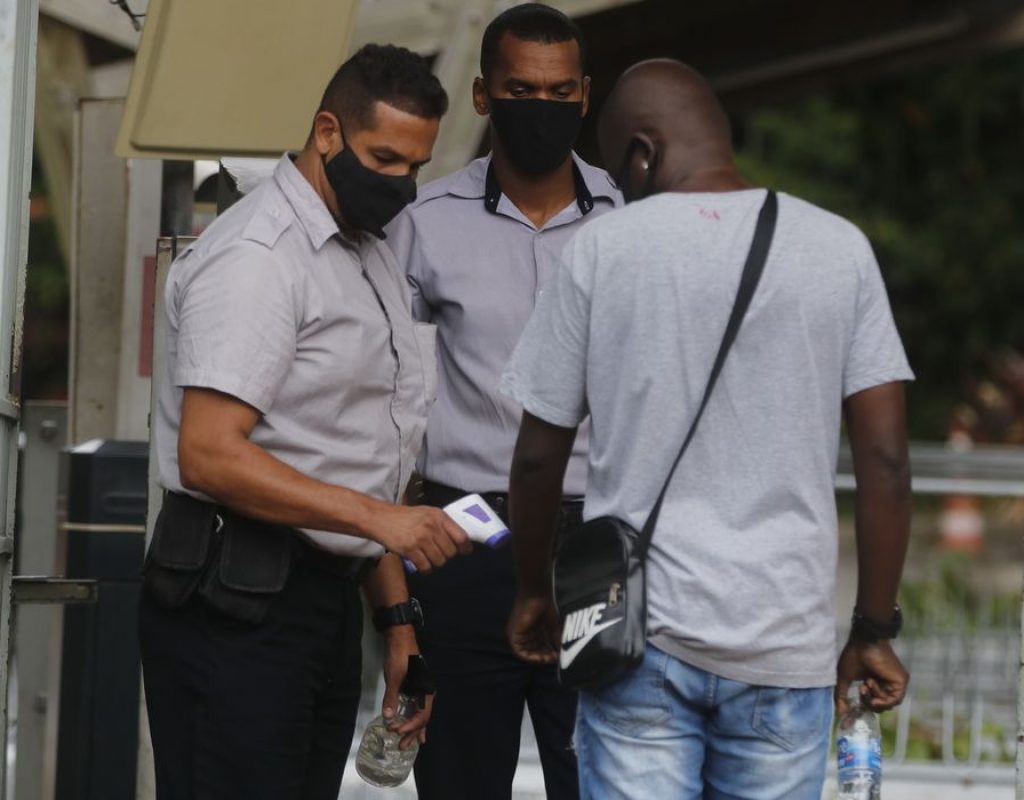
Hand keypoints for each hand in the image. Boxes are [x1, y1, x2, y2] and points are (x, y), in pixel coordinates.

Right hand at [370, 505, 470, 572]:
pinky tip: (420, 563)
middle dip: (446, 556)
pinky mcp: (410, 549)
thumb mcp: (427, 513)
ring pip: (440, 561)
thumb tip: (460, 540)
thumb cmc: (405, 517)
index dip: (465, 547)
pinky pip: (426, 567)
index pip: (461, 536)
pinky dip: (425, 569)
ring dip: (435, 563)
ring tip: (428, 557)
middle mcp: (432, 527)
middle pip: (451, 552)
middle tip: (438, 553)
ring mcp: (421, 539)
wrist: (381, 518)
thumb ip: (442, 524)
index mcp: (439, 516)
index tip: (464, 551)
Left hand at [381, 628, 431, 749]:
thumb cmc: (399, 656)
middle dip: (413, 733)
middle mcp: (426, 691)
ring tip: (410, 742)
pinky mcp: (414, 686)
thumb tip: (389, 717)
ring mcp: (420, 689)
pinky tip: (408, 722)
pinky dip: (412, 717)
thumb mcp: (394, 676)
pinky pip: (416, 706)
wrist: (400, 636)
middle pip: (423, 717)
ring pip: (420, 713)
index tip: (396, 731)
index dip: (410, 726)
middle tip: (403, 746)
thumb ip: (392, 697)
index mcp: (425, 690)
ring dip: (414, 727)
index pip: (421, 716)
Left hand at [507, 593, 559, 664]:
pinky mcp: (513, 634)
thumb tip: (561, 652)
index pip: (540, 648)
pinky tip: (539, 657)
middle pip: (534, 652)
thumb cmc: (545, 606)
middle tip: (554, 658)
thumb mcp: (554, 626)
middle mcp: (526, 634)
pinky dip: (528, 657)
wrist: (537, 595)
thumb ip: (556, 638)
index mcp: (534, 632)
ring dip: (537, 659)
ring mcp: (519, 634)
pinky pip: (518, 651)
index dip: (548, 654)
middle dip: (544, 657)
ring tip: (548, 659)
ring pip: (526, 653)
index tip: (557, 656)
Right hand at [835, 638, 908, 715]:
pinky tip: (872, 686)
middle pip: (881, 706)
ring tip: (866, 683)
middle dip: (869, 703)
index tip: (855, 707)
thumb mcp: (844, 679)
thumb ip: (842, 697)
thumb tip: (840, 715)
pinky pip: (895, 699)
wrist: (864, 643)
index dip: (864, 706)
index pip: (873, 703)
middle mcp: (886, 684)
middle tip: (861, 690)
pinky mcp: (901, 682)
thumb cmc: (853, 657)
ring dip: (874, 698)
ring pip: (888, 704)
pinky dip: (883, 698)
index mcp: (875, 683)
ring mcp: (895, 683)